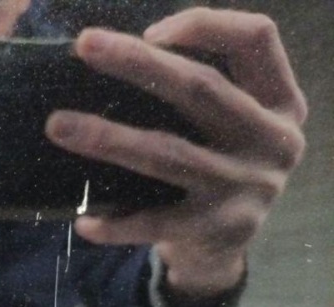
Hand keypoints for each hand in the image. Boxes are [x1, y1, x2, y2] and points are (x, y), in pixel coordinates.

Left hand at [45, 8, 306, 297]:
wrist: (226, 249)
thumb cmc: (213, 168)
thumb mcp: (228, 126)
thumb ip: (198, 92)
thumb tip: (113, 55)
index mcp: (279, 102)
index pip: (256, 39)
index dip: (205, 25)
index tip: (150, 31)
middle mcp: (272, 140)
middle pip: (202, 88)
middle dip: (138, 63)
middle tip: (86, 45)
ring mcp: (248, 188)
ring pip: (168, 154)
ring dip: (108, 138)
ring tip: (58, 126)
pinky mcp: (219, 229)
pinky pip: (156, 223)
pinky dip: (116, 224)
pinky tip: (83, 222)